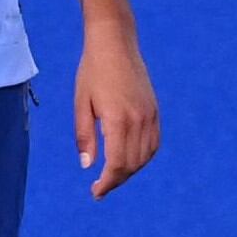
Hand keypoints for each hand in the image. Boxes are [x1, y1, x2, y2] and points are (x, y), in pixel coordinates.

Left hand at [69, 15, 159, 197]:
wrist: (115, 43)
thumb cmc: (92, 71)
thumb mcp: (81, 103)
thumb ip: (85, 136)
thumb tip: (87, 166)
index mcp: (118, 120)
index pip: (116, 164)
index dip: (107, 183)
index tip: (95, 193)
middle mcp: (138, 120)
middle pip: (131, 164)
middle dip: (116, 180)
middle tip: (100, 187)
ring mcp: (150, 115)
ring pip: (145, 157)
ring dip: (130, 171)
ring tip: (113, 175)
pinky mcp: (155, 110)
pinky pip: (154, 143)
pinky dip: (144, 157)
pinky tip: (130, 159)